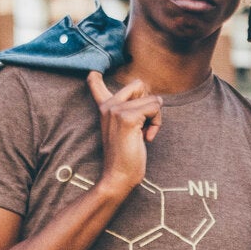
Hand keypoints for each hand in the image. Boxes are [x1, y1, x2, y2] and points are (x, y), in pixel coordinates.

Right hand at [88, 71, 163, 189]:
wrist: (118, 176)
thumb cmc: (126, 155)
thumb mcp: (126, 128)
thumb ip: (131, 109)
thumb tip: (153, 95)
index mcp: (104, 108)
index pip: (95, 83)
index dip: (95, 77)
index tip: (93, 73)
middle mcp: (108, 105)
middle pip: (139, 85)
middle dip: (149, 103)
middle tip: (142, 124)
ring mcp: (116, 110)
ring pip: (151, 99)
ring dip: (155, 117)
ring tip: (144, 133)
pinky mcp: (127, 118)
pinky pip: (155, 108)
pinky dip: (157, 123)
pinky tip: (147, 137)